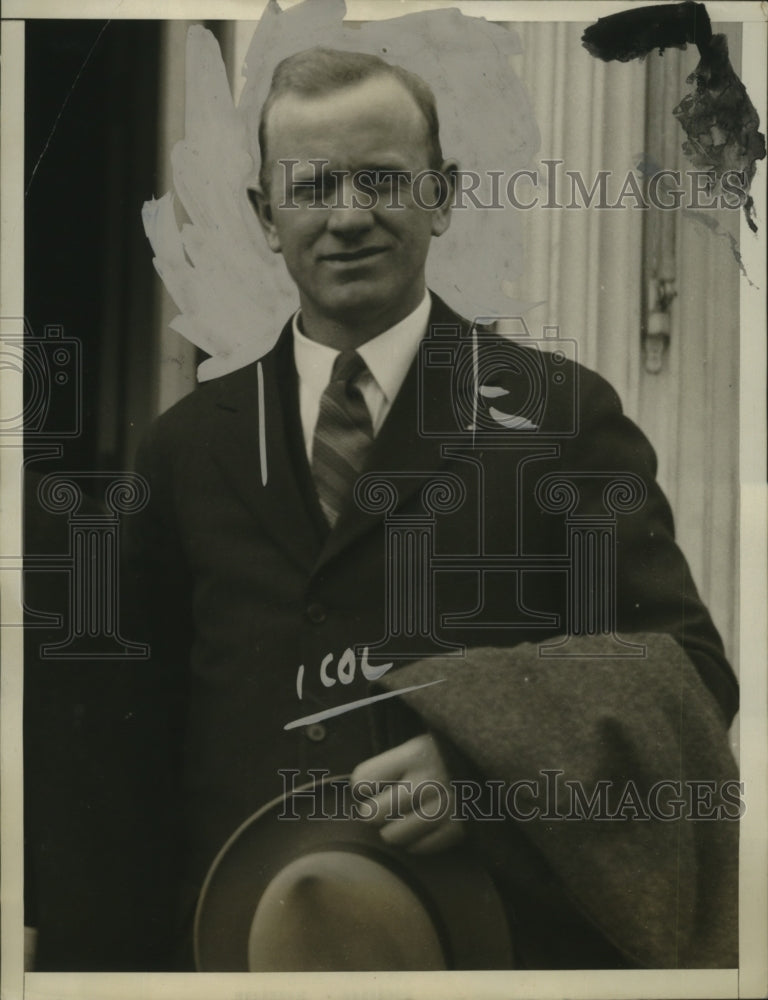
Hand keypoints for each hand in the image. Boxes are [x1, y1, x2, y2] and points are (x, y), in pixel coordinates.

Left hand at [350, 734, 464, 854]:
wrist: (504, 756)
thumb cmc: (454, 750)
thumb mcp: (426, 741)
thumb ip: (397, 762)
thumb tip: (364, 788)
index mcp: (415, 754)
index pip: (364, 779)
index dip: (363, 785)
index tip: (371, 786)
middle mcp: (426, 783)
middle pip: (374, 814)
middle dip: (376, 811)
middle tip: (386, 805)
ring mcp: (443, 809)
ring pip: (393, 837)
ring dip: (395, 829)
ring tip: (406, 817)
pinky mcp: (459, 830)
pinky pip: (420, 848)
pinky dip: (416, 842)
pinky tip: (423, 826)